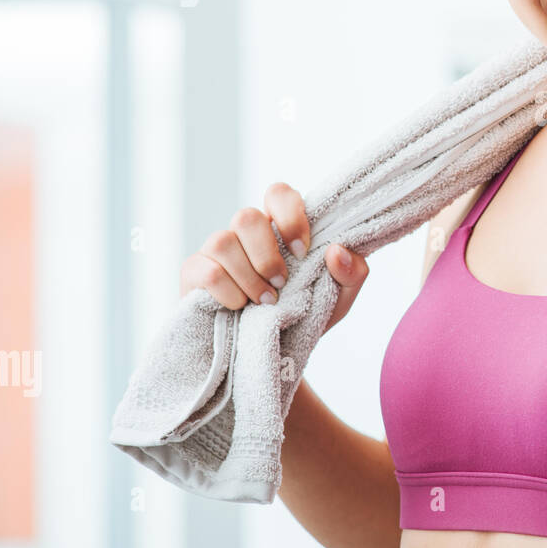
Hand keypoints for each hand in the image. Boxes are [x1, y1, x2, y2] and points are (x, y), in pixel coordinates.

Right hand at [179, 182, 369, 334]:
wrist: (272, 354)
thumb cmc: (305, 314)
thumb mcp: (340, 297)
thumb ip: (352, 272)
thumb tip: (336, 251)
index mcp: (280, 228)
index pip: (278, 193)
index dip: (290, 216)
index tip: (303, 251)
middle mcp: (245, 233)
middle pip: (246, 216)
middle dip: (266, 255)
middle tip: (281, 284)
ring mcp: (216, 251)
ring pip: (222, 241)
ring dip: (248, 277)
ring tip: (265, 302)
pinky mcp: (194, 273)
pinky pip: (205, 269)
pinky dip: (227, 291)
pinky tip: (239, 306)